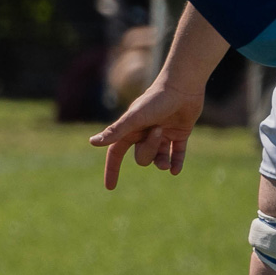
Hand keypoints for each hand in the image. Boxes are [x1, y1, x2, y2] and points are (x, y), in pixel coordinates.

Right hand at [88, 78, 205, 188]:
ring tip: (168, 162)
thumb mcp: (134, 118)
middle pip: (141, 157)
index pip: (116, 153)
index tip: (110, 187)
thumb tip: (92, 142)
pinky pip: (177, 153)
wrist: (182, 86)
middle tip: (159, 131)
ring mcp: (162, 135)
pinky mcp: (179, 133)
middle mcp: (144, 134)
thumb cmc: (156, 100)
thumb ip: (115, 131)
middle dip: (149, 151)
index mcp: (130, 130)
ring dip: (162, 162)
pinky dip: (177, 162)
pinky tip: (176, 171)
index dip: (112, 169)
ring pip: (158, 158)